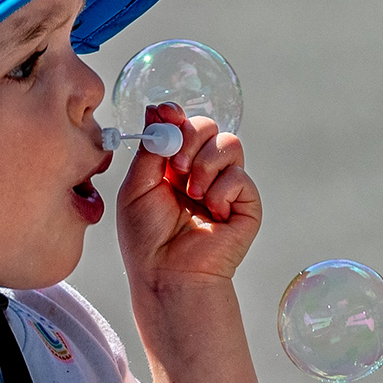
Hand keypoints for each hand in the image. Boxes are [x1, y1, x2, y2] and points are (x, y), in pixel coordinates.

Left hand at [116, 103, 261, 291]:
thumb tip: (159, 109)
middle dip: (190, 138)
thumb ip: (150, 148)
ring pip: (229, 144)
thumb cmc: (146, 238)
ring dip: (206, 163)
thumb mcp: (136, 186)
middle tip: (177, 167)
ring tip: (192, 192)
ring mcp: (225, 187)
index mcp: (172, 167)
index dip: (176, 116)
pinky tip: (211, 212)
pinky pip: (240, 176)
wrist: (168, 273)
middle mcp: (200, 172)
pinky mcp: (246, 204)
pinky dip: (221, 190)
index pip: (181, 126)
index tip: (168, 115)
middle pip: (207, 127)